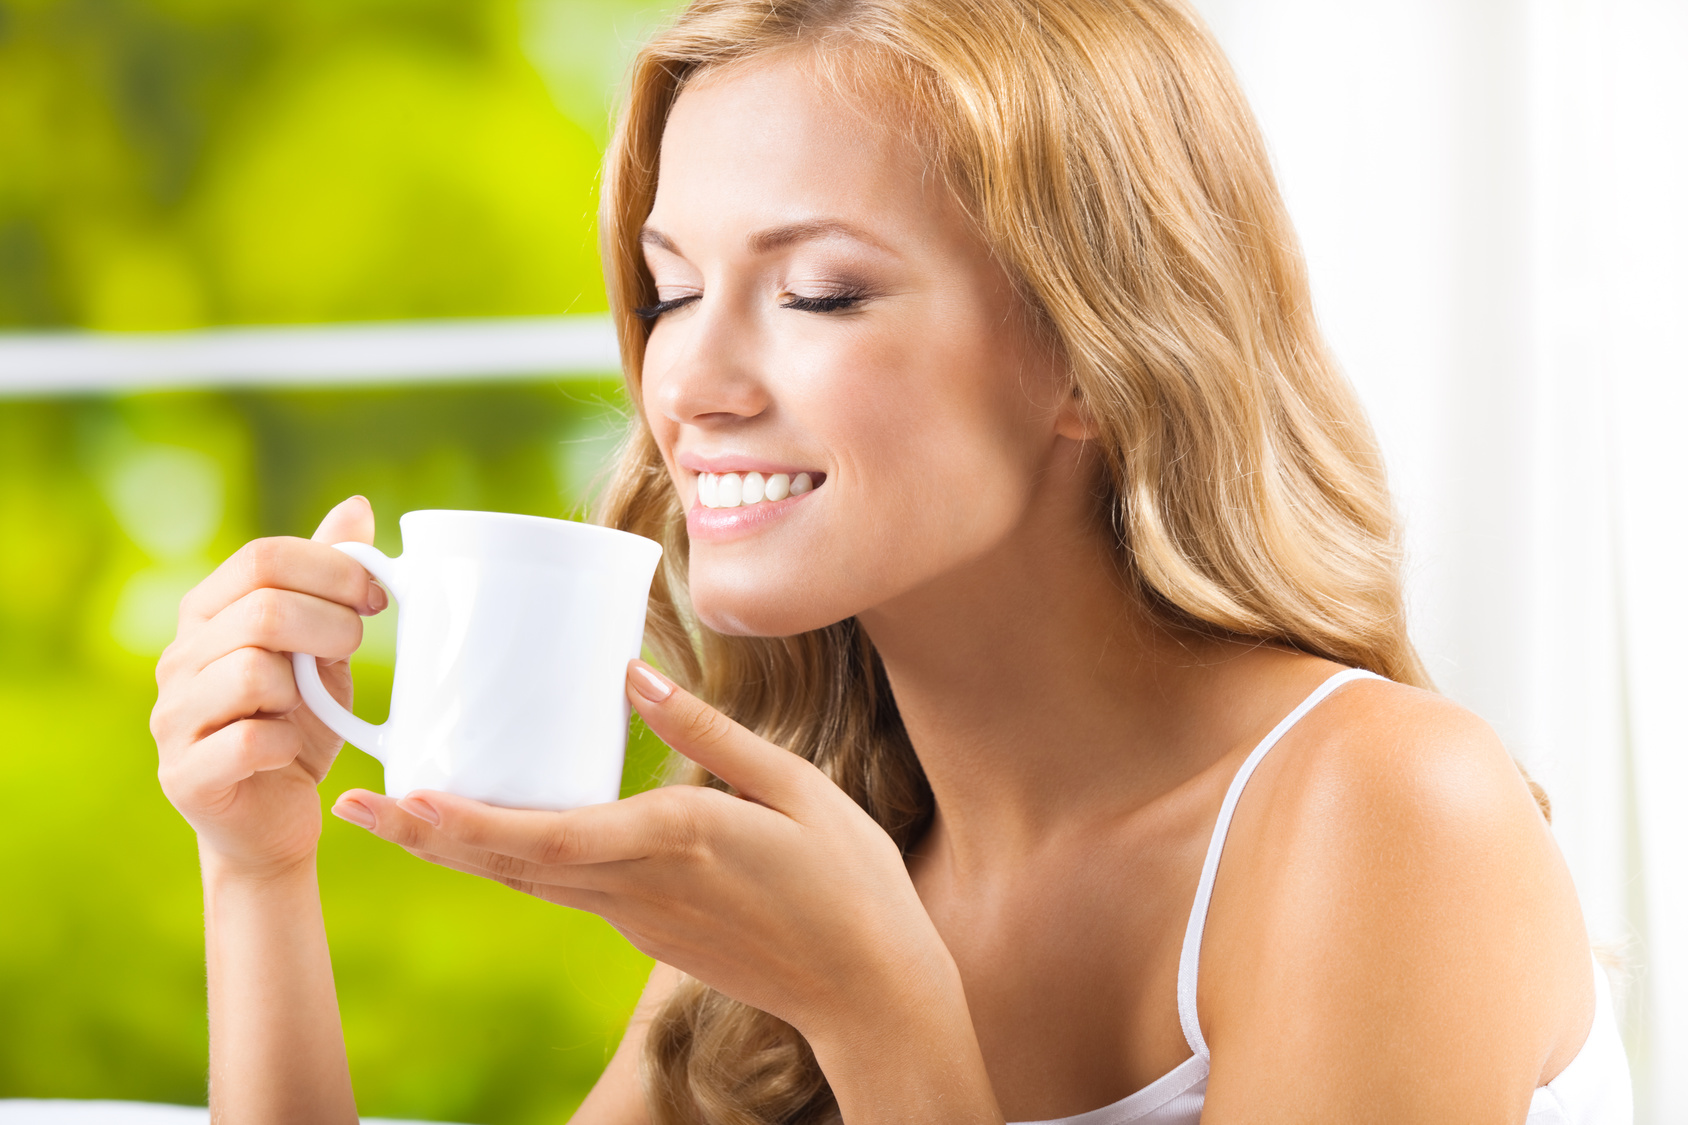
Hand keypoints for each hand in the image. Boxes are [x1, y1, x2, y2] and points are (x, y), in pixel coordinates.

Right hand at [152, 497, 387, 875]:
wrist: (277, 822)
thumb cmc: (301, 725)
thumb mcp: (324, 646)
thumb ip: (329, 580)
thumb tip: (355, 505)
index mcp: (207, 614)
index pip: (263, 557)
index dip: (333, 569)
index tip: (379, 596)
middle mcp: (177, 659)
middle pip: (261, 610)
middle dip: (332, 625)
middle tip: (357, 648)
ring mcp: (172, 718)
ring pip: (252, 672)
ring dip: (305, 688)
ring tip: (311, 705)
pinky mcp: (185, 775)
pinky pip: (248, 740)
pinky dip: (286, 743)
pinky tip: (289, 750)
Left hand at [331, 661, 955, 1041]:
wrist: (868, 988)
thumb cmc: (846, 880)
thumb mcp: (794, 786)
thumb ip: (708, 734)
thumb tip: (632, 673)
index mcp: (672, 841)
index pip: (545, 836)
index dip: (465, 821)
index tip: (403, 797)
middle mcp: (635, 887)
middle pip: (507, 865)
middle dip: (425, 837)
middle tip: (354, 805)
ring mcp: (635, 918)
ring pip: (525, 882)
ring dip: (456, 850)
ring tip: (399, 813)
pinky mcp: (646, 931)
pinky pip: (561, 890)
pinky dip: (512, 859)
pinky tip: (496, 831)